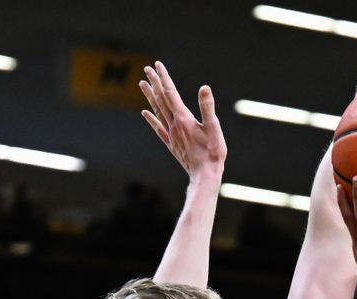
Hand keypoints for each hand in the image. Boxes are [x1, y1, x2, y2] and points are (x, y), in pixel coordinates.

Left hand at [139, 61, 226, 178]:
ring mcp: (171, 134)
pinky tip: (145, 113)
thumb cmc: (212, 152)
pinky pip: (158, 128)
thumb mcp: (214, 128)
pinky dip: (151, 119)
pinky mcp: (172, 144)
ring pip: (158, 111)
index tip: (157, 65)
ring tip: (142, 84)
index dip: (164, 78)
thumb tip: (205, 88)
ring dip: (150, 97)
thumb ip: (207, 107)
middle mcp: (174, 124)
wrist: (205, 175)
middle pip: (162, 100)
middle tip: (147, 69)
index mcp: (183, 118)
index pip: (171, 93)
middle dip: (155, 83)